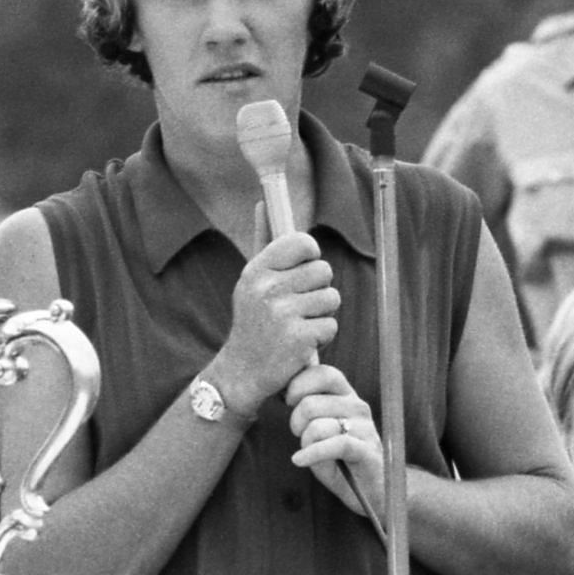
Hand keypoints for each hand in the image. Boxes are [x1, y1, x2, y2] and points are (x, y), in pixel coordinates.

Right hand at [212, 229, 339, 415]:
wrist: (242, 372)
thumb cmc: (254, 320)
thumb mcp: (251, 280)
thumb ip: (264, 241)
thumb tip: (264, 202)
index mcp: (257, 270)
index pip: (303, 242)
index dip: (311, 256)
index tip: (303, 270)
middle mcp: (267, 289)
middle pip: (324, 271)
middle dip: (318, 289)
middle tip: (299, 306)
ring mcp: (283, 314)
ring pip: (331, 298)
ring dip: (322, 314)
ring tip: (300, 324)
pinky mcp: (299, 339)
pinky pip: (331, 325)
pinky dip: (322, 336)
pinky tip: (302, 343)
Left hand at [286, 362, 384, 519]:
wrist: (371, 490)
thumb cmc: (338, 458)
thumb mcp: (320, 427)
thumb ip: (308, 406)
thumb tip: (283, 389)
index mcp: (346, 395)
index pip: (324, 373)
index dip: (299, 384)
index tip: (288, 401)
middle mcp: (358, 407)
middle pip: (311, 404)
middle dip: (295, 422)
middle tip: (298, 434)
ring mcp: (364, 428)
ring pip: (318, 427)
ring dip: (305, 442)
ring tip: (308, 452)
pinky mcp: (367, 451)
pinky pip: (334, 445)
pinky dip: (311, 454)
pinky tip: (299, 460)